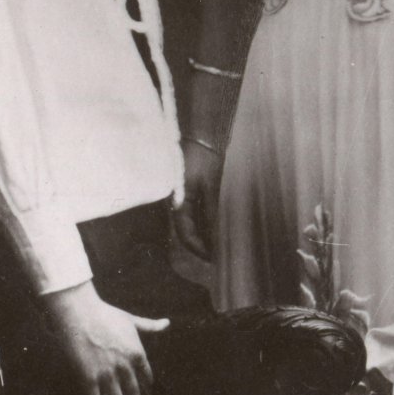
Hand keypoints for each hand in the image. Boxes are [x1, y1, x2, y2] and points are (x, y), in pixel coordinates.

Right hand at [43, 281, 168, 394]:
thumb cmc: (104, 314)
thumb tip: (167, 323)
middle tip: (119, 394)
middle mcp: (125, 366)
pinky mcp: (88, 378)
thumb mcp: (130, 320)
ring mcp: (107, 373)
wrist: (78, 311)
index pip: (147, 380)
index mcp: (137, 354)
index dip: (141, 384)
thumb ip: (150, 326)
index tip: (134, 384)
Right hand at [173, 139, 223, 260]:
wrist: (199, 135)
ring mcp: (179, 198)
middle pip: (186, 231)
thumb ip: (212, 211)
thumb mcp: (211, 185)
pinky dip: (202, 224)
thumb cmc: (203, 157)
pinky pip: (192, 214)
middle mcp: (175, 202)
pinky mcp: (186, 193)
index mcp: (178, 201)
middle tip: (217, 258)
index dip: (199, 248)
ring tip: (218, 247)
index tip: (214, 259)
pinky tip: (214, 230)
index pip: (186, 233)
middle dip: (200, 246)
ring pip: (189, 224)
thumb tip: (217, 236)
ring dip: (202, 236)